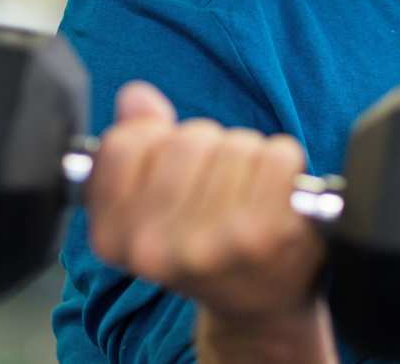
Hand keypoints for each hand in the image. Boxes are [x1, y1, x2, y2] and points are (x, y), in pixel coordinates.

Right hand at [86, 82, 326, 322]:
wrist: (260, 303)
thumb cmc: (205, 246)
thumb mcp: (153, 206)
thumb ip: (136, 146)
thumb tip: (135, 96)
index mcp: (116, 239)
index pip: (122, 145)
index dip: (154, 140)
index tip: (170, 167)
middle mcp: (156, 246)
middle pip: (185, 140)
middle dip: (208, 148)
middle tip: (217, 186)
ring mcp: (212, 241)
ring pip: (233, 144)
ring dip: (247, 157)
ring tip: (247, 194)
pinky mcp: (265, 231)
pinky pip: (277, 153)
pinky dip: (284, 162)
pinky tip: (276, 194)